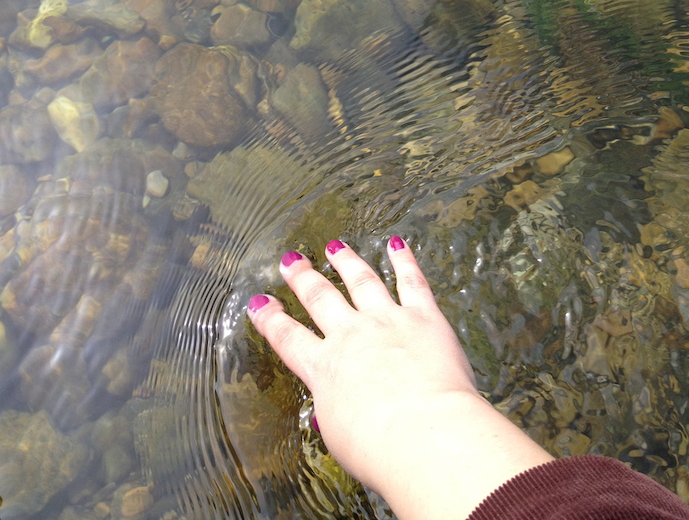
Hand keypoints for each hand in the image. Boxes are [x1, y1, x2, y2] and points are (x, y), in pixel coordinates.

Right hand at [247, 238, 552, 519]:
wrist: (422, 432)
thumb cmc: (378, 449)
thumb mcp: (339, 435)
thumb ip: (334, 409)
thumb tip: (335, 404)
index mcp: (324, 369)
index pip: (289, 339)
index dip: (271, 320)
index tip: (259, 303)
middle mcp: (351, 336)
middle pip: (321, 299)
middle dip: (303, 278)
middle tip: (290, 260)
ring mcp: (386, 320)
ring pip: (361, 281)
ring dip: (347, 261)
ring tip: (335, 246)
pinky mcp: (423, 316)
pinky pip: (412, 281)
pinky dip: (403, 260)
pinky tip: (396, 245)